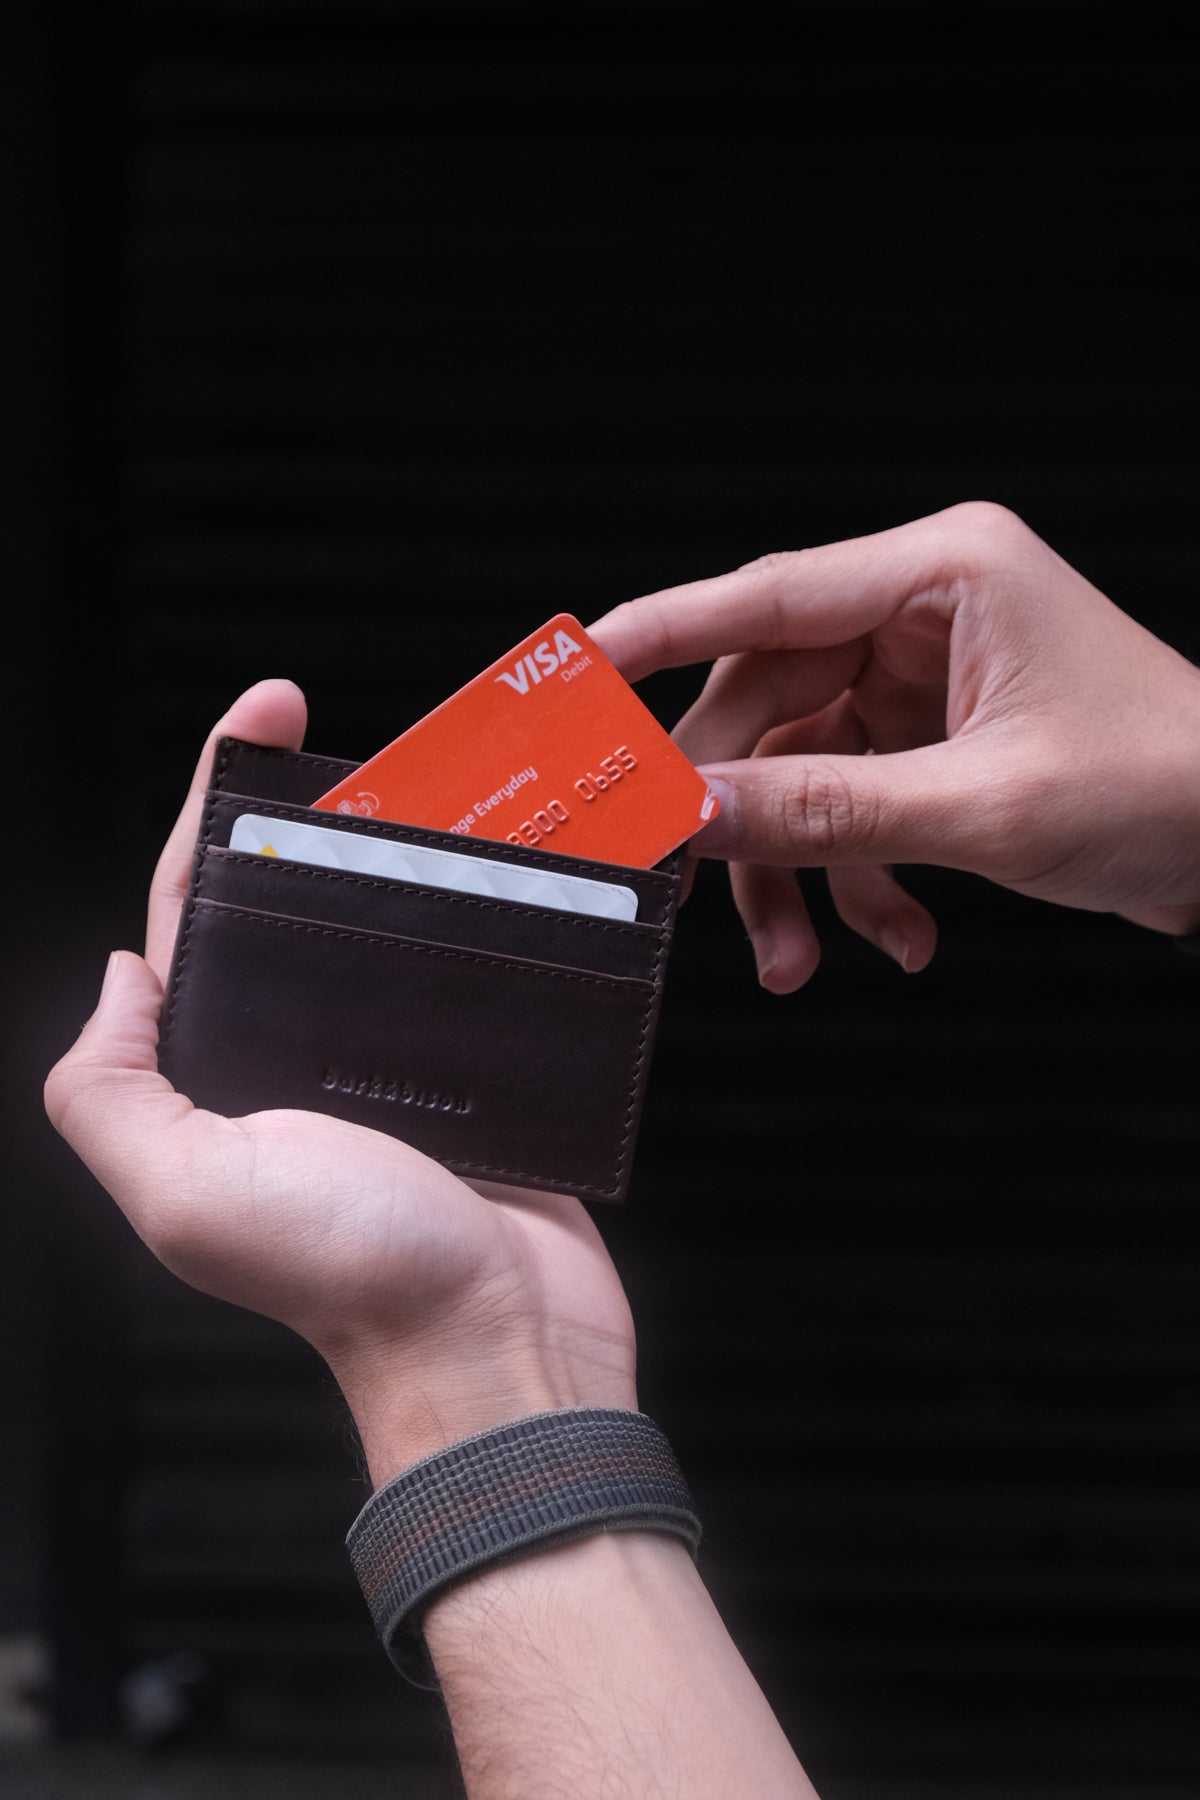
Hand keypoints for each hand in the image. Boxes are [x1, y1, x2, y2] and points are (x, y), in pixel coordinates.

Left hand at [44, 681, 636, 1483]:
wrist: (501, 1343)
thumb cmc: (352, 1274)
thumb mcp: (186, 1189)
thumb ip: (111, 1086)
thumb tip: (120, 971)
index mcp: (216, 1071)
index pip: (194, 908)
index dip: (213, 802)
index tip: (264, 710)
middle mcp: (292, 1060)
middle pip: (288, 901)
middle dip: (305, 805)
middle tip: (352, 729)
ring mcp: (390, 1064)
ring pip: (383, 927)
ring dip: (399, 850)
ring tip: (438, 775)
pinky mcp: (478, 1074)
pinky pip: (470, 972)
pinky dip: (484, 915)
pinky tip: (512, 866)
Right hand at [590, 502, 1199, 990]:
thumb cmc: (1168, 787)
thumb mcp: (983, 807)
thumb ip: (826, 811)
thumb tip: (695, 816)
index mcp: (946, 574)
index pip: (767, 596)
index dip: (660, 635)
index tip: (576, 673)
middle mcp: (927, 612)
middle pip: (769, 700)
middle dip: (739, 812)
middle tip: (687, 888)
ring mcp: (929, 678)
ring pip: (802, 768)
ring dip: (796, 871)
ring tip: (798, 960)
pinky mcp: (937, 738)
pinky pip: (852, 804)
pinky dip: (860, 879)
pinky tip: (899, 935)